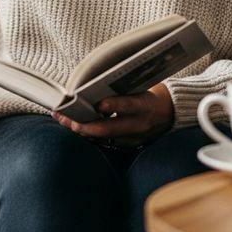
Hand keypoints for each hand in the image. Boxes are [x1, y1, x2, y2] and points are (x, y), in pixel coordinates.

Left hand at [51, 83, 174, 147]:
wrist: (168, 114)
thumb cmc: (147, 95)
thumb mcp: (140, 88)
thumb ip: (121, 90)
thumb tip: (93, 85)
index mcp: (144, 105)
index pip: (128, 105)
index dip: (113, 105)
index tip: (98, 104)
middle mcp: (139, 124)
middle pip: (109, 128)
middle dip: (86, 125)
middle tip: (68, 120)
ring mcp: (134, 138)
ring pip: (103, 138)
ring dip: (82, 130)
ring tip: (63, 120)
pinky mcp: (129, 146)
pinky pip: (106, 142)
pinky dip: (90, 135)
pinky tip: (75, 126)